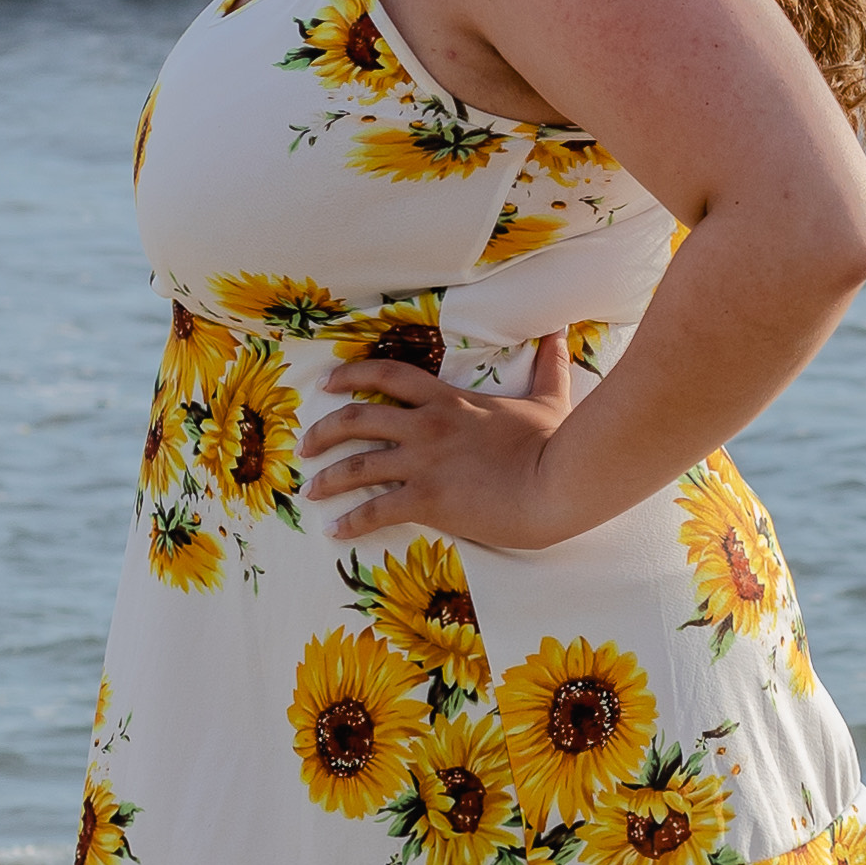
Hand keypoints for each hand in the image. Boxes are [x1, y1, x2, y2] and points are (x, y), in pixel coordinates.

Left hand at [309, 338, 578, 550]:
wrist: (558, 484)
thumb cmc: (555, 444)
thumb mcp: (549, 397)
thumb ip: (548, 365)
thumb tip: (559, 334)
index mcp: (449, 400)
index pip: (388, 375)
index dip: (352, 374)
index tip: (328, 382)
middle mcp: (427, 427)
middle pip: (356, 419)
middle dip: (323, 430)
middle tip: (306, 444)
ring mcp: (423, 463)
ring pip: (356, 466)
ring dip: (327, 478)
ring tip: (311, 490)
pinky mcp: (427, 499)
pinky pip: (375, 511)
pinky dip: (350, 522)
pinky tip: (335, 531)